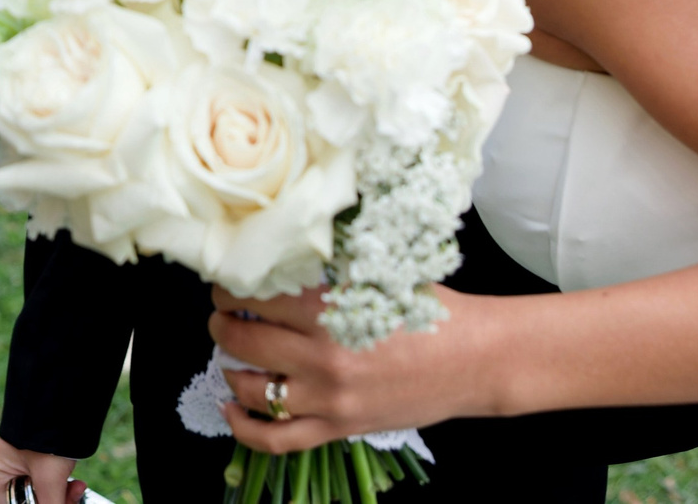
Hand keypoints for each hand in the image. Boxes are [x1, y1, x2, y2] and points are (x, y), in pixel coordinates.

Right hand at [0, 438, 82, 503]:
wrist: (64, 399)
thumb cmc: (49, 432)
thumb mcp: (50, 478)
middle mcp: (5, 470)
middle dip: (50, 503)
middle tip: (69, 500)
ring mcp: (22, 466)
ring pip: (40, 498)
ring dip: (60, 498)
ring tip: (76, 490)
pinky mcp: (39, 463)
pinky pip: (48, 487)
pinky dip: (62, 489)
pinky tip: (75, 485)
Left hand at [209, 284, 498, 451]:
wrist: (474, 359)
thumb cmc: (431, 312)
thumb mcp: (377, 278)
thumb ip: (329, 274)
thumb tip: (280, 258)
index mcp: (331, 313)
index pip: (257, 297)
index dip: (234, 287)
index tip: (230, 281)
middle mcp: (323, 359)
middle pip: (244, 341)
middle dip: (223, 323)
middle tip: (223, 312)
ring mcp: (329, 400)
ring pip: (253, 389)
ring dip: (229, 368)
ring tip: (229, 351)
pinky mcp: (339, 428)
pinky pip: (277, 439)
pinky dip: (244, 426)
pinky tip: (230, 405)